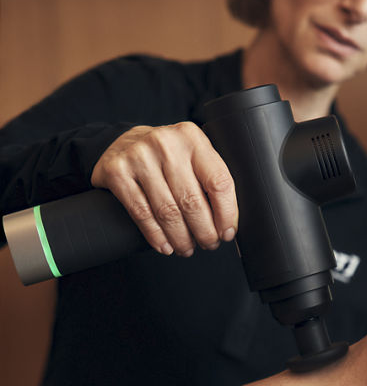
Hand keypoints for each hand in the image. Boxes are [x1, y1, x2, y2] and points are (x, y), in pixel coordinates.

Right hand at [91, 123, 237, 255]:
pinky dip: (156, 236)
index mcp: (192, 138)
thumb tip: (229, 225)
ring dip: (181, 238)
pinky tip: (166, 245)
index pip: (218, 182)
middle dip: (204, 232)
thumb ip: (210, 180)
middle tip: (208, 244)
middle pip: (192, 201)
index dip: (226, 214)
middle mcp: (166, 144)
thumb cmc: (166, 157)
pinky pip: (142, 214)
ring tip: (187, 248)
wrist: (123, 145)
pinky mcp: (117, 172)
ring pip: (168, 212)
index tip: (226, 233)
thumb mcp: (192, 156)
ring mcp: (139, 157)